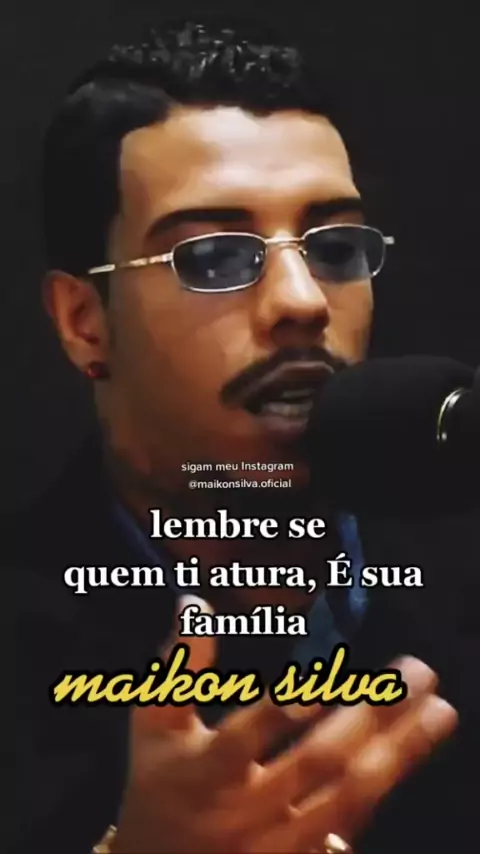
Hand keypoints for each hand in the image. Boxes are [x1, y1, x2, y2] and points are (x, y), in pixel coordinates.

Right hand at [112, 597, 456, 853]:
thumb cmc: (159, 784)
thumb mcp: (152, 725)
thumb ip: (176, 667)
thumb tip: (195, 603)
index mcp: (204, 775)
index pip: (244, 741)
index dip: (280, 712)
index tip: (320, 683)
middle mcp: (246, 813)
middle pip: (316, 766)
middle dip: (371, 717)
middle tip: (416, 674)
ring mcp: (280, 845)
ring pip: (348, 799)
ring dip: (399, 753)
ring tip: (438, 711)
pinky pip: (352, 827)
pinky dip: (384, 789)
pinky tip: (413, 751)